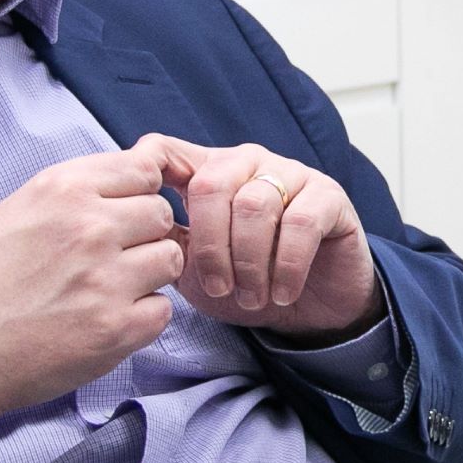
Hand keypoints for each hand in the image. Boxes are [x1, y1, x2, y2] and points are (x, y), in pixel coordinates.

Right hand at [0, 146, 183, 420]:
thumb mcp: (21, 208)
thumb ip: (80, 192)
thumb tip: (143, 174)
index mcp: (64, 188)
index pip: (146, 170)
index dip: (140, 194)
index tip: (127, 212)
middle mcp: (91, 227)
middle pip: (162, 215)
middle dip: (144, 235)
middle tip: (110, 259)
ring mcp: (107, 278)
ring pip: (169, 260)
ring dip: (147, 275)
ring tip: (104, 290)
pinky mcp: (116, 328)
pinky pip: (162, 310)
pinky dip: (141, 317)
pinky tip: (103, 320)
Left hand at [145, 137, 379, 339]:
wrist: (312, 311)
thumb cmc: (248, 285)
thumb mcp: (194, 270)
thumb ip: (166, 244)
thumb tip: (134, 230)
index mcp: (208, 172)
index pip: (167, 151)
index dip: (147, 172)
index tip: (142, 217)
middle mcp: (247, 162)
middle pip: (211, 184)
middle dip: (210, 246)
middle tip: (218, 288)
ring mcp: (290, 173)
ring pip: (254, 205)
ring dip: (249, 262)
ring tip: (251, 298)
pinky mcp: (328, 196)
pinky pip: (300, 222)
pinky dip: (286, 265)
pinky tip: (282, 292)